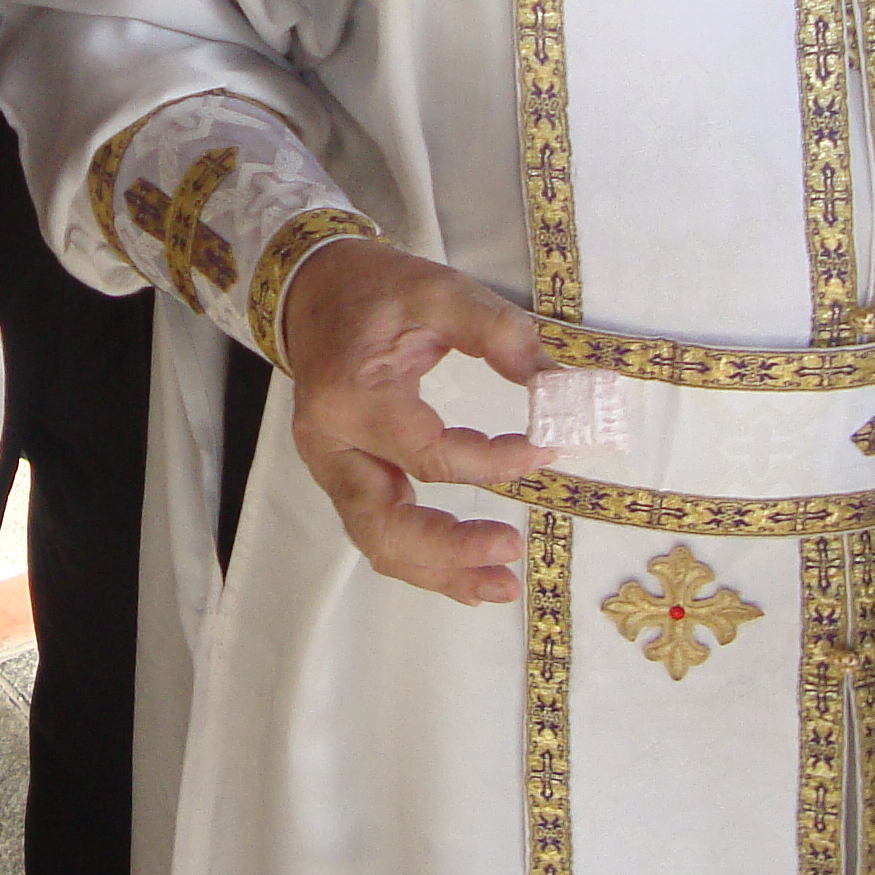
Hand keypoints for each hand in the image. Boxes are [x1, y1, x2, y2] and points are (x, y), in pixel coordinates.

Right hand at [277, 240, 547, 605]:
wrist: (313, 290)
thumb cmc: (377, 290)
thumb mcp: (441, 292)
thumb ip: (500, 334)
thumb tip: (560, 387)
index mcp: (353, 397)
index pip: (429, 455)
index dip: (493, 462)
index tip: (546, 450)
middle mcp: (330, 445)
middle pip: (384, 524)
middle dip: (450, 550)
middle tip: (512, 549)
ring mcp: (328, 467)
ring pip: (377, 541)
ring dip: (438, 571)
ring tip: (500, 584)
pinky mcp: (340, 477)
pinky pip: (376, 530)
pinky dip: (421, 560)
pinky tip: (464, 576)